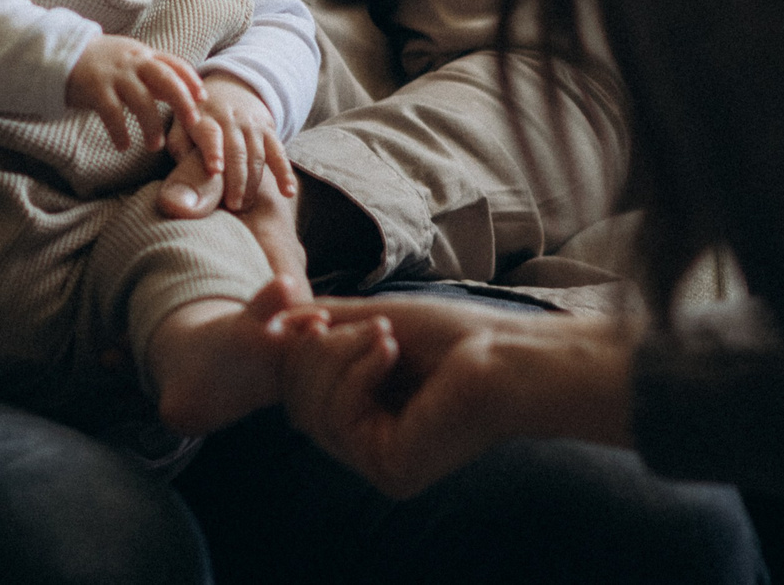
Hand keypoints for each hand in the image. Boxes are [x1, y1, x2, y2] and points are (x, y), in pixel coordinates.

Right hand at [66, 34, 204, 151]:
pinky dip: (120, 132)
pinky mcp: (95, 89)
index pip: (174, 64)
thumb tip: (183, 93)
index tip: (202, 99)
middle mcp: (132, 62)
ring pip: (141, 100)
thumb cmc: (101, 63)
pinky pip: (113, 114)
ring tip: (155, 145)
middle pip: (165, 78)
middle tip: (192, 123)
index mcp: (143, 55)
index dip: (191, 80)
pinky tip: (123, 145)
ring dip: (152, 126)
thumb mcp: (129, 60)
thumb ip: (153, 73)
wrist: (61, 54)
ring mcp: (114, 75)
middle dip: (182, 101)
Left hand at [177, 75, 295, 212]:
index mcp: (203, 117)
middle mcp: (229, 119)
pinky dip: (284, 173)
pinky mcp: (269, 130)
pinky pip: (278, 153)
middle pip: (237, 152)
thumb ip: (179, 146)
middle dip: (235, 181)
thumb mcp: (182, 123)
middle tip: (231, 206)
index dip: (213, 150)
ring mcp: (251, 124)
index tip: (215, 170)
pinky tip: (287, 192)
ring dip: (251, 184)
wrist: (231, 87)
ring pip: (256, 156)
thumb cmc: (199, 115)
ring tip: (242, 207)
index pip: (210, 134)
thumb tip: (180, 173)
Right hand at [270, 297, 639, 499]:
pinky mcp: (388, 471)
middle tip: (356, 321)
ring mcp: (377, 462)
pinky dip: (356, 373)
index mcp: (367, 414)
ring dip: (338, 357)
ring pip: (310, 411)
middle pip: (297, 402)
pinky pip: (337, 420)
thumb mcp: (373, 321)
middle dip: (314, 351)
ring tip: (384, 334)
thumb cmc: (457, 336)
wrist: (509, 356)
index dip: (294, 349)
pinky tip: (389, 352)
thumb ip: (324, 327)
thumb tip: (274, 322)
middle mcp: (368, 445)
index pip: (300, 389)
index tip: (305, 311)